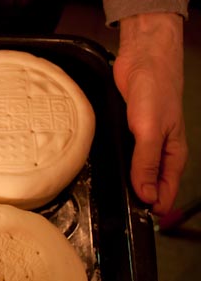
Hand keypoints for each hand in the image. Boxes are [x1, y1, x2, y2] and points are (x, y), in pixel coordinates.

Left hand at [113, 12, 186, 214]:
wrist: (143, 60)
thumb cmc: (155, 90)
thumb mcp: (150, 130)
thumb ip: (147, 163)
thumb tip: (147, 195)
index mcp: (173, 154)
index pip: (166, 191)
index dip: (154, 207)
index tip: (139, 220)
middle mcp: (160, 151)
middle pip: (152, 184)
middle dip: (140, 199)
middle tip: (122, 214)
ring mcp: (144, 140)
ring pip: (137, 170)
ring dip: (129, 182)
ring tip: (114, 197)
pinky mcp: (130, 130)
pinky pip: (125, 153)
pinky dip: (119, 163)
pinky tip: (107, 169)